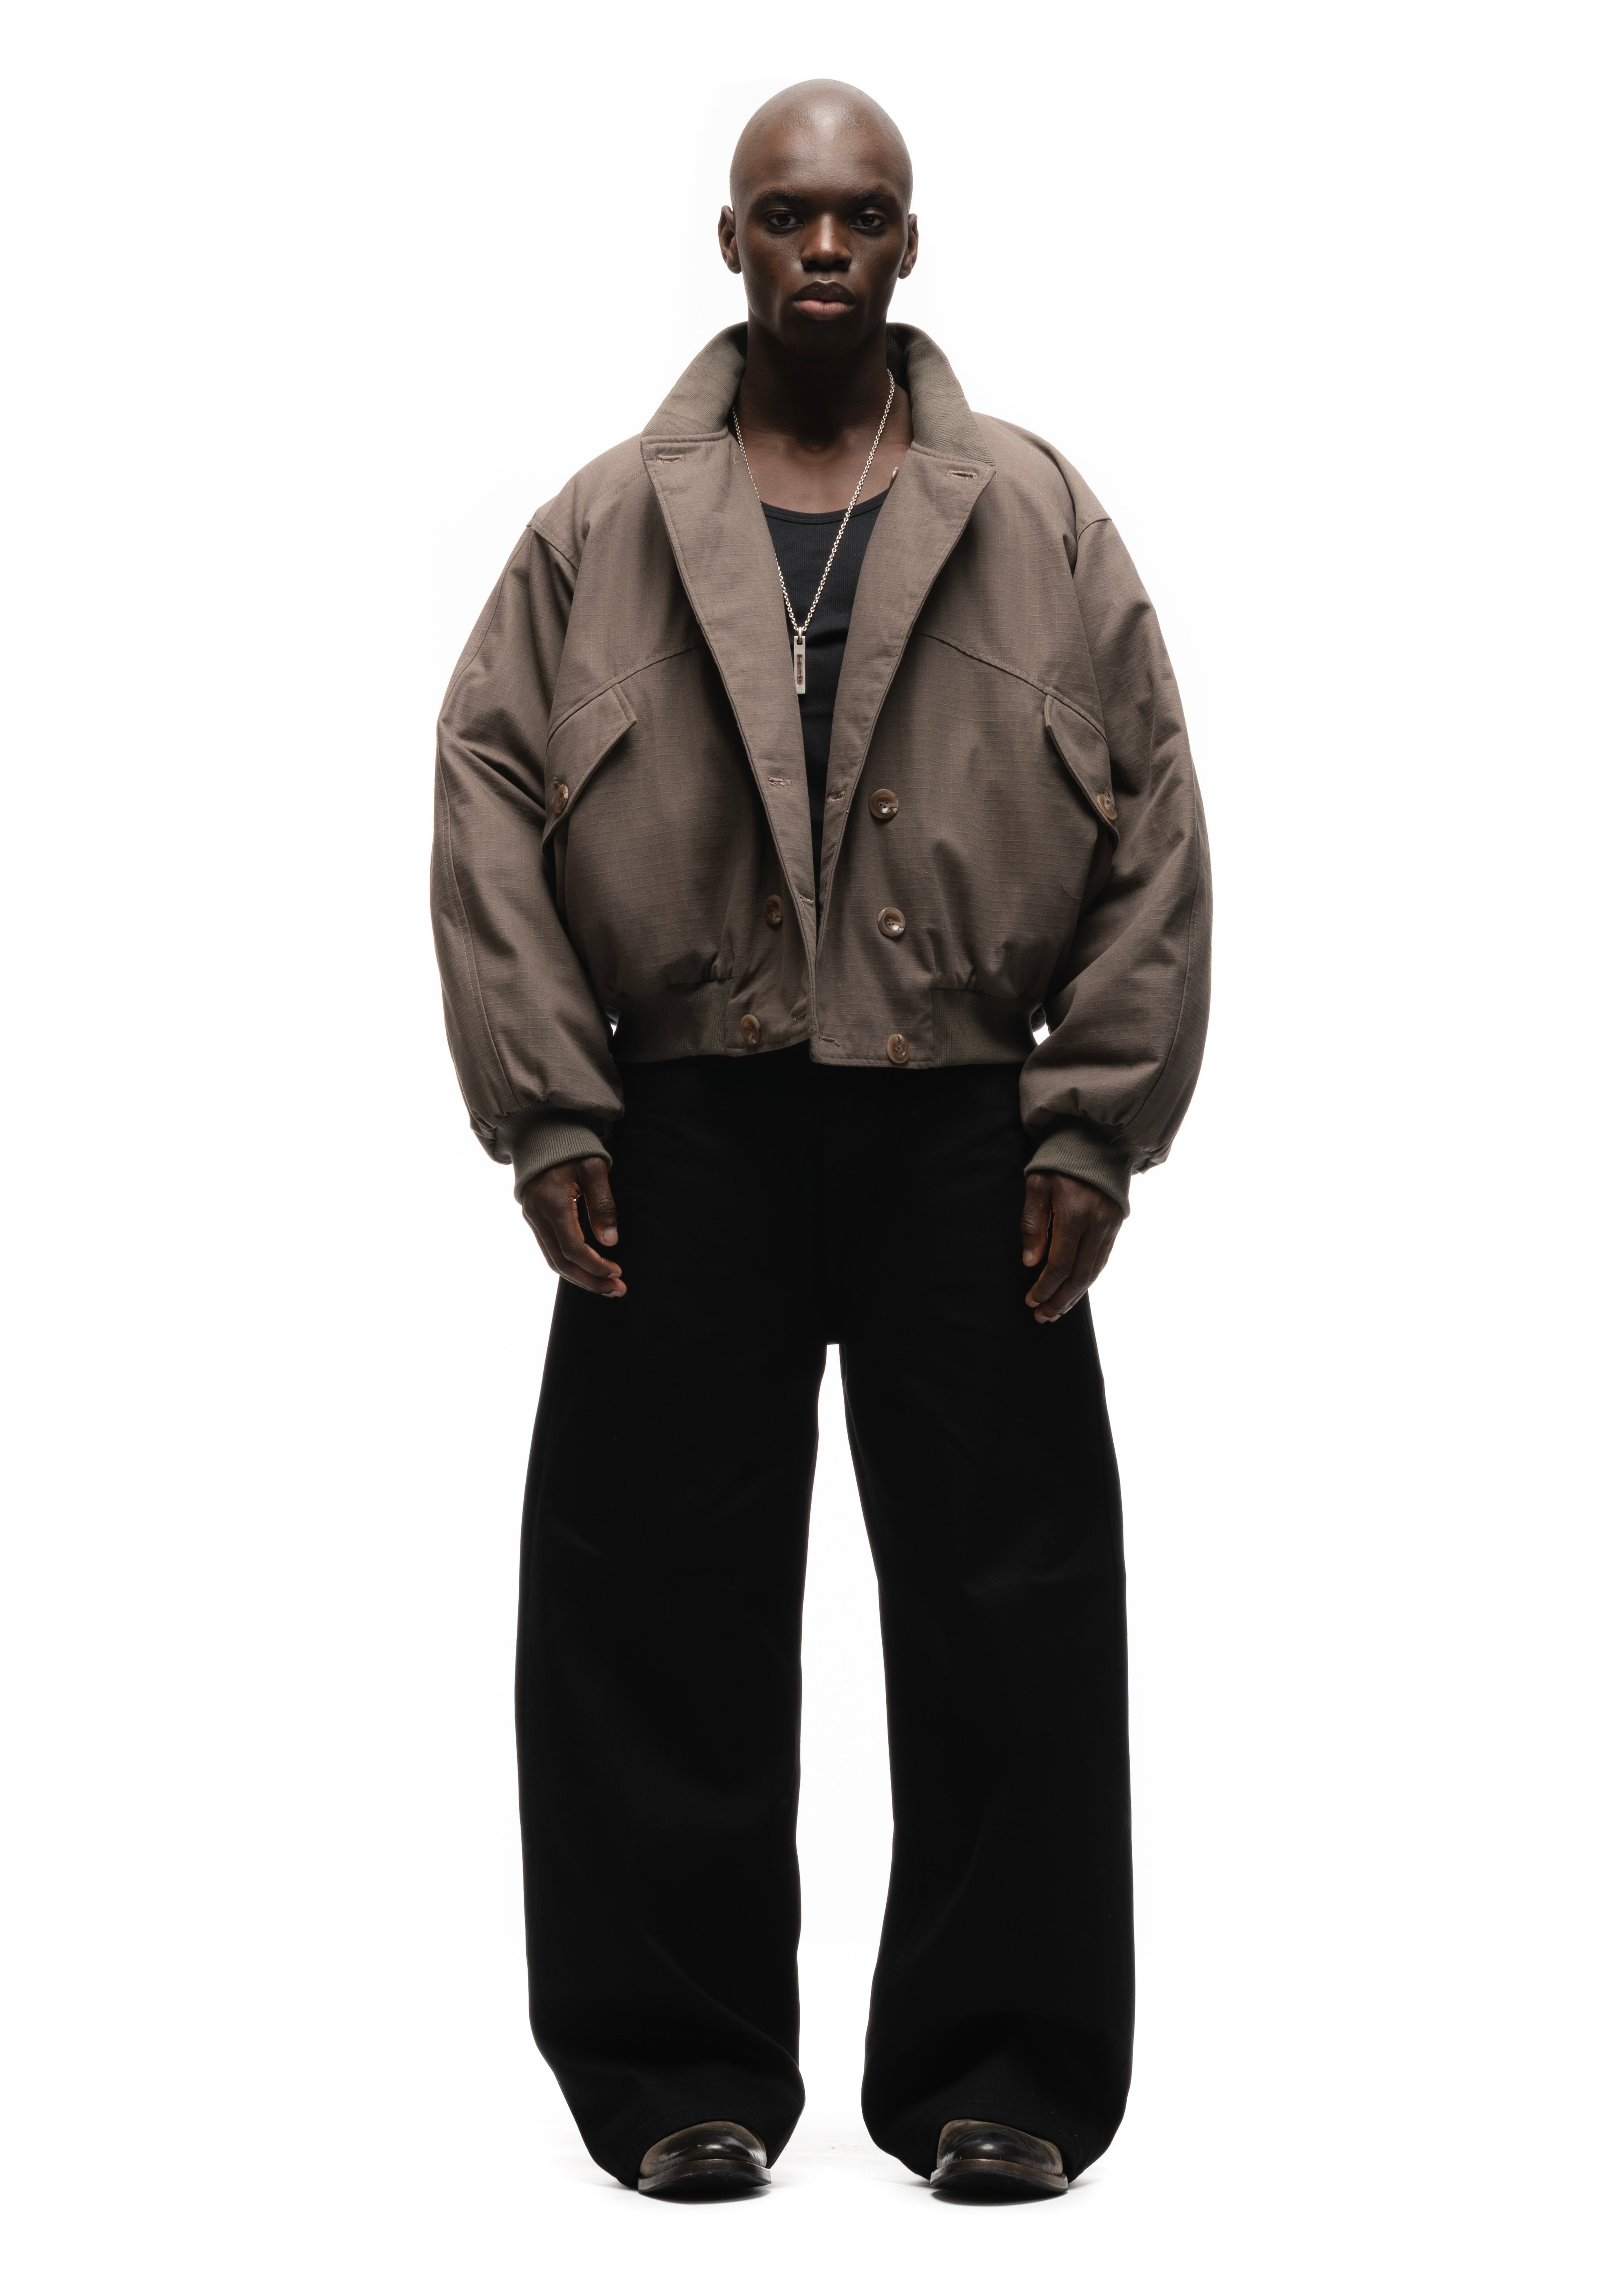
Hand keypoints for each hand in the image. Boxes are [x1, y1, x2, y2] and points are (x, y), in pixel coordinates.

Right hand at [519, 1158, 625, 1296]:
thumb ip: (602, 1204)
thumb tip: (610, 1242)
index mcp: (551, 1202)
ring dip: (580, 1277)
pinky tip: (589, 1270)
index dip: (595, 1265)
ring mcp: (532, 1218)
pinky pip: (550, 1250)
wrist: (541, 1133)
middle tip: (617, 1290)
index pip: (573, 1248)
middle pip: (560, 1262)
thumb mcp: (594, 1168)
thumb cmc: (572, 1147)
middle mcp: (536, 1215)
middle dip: (589, 1280)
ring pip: (553, 1260)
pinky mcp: (534, 1219)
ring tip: (607, 1287)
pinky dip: (569, 1265)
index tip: (618, 1272)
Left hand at [1020, 1174, 1123, 1321]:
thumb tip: (1031, 1262)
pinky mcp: (1116, 1225)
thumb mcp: (1037, 1185)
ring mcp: (1110, 1226)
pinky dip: (1087, 1279)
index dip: (1045, 1286)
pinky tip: (1074, 1290)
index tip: (1031, 1300)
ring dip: (1075, 1295)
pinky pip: (1102, 1260)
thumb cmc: (1059, 1161)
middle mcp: (1097, 1224)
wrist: (1096, 1140)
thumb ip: (1033, 1224)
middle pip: (1080, 1275)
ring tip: (1057, 1311)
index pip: (1060, 1264)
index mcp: (1075, 1214)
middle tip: (1043, 1316)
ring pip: (1094, 1271)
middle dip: (1060, 1299)